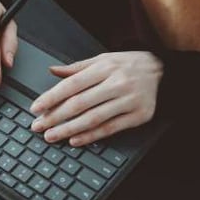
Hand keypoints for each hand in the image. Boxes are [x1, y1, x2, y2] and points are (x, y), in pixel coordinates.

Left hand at [30, 52, 162, 145]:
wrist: (163, 70)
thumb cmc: (127, 65)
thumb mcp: (102, 59)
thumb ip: (76, 68)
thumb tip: (52, 70)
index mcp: (104, 68)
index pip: (71, 85)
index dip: (51, 98)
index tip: (36, 108)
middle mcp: (117, 84)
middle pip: (79, 104)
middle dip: (55, 117)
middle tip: (38, 126)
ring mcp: (129, 101)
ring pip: (93, 119)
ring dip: (69, 129)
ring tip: (51, 136)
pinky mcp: (139, 116)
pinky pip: (110, 128)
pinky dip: (91, 136)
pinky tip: (75, 140)